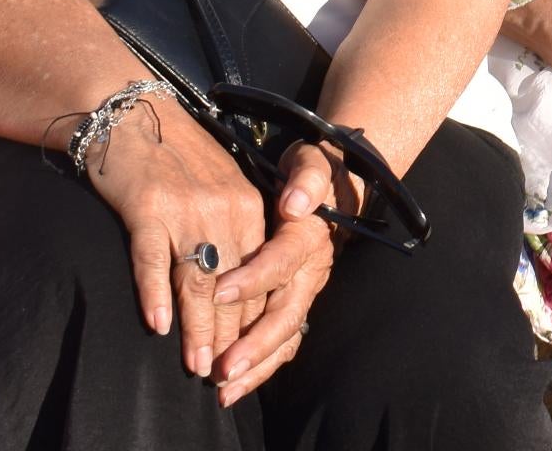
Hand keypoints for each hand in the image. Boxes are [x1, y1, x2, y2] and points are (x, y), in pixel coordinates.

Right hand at [84, 93, 271, 380]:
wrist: (132, 113)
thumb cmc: (174, 156)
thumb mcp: (218, 187)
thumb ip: (231, 229)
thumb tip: (234, 287)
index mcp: (246, 207)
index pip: (258, 276)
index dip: (251, 320)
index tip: (246, 356)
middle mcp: (224, 209)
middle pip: (232, 285)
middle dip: (229, 335)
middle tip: (225, 378)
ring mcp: (186, 210)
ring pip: (198, 280)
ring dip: (198, 328)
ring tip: (198, 367)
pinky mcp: (147, 208)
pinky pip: (153, 258)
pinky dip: (155, 292)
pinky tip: (158, 323)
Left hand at [209, 141, 348, 405]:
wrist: (332, 184)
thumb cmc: (310, 170)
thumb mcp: (310, 161)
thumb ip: (306, 178)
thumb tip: (294, 204)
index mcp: (310, 236)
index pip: (282, 261)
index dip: (254, 278)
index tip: (219, 291)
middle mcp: (312, 270)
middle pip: (287, 313)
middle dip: (255, 343)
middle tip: (222, 368)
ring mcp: (306, 291)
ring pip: (287, 337)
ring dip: (257, 366)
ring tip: (224, 389)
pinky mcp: (295, 303)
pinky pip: (283, 342)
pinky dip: (261, 366)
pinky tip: (236, 385)